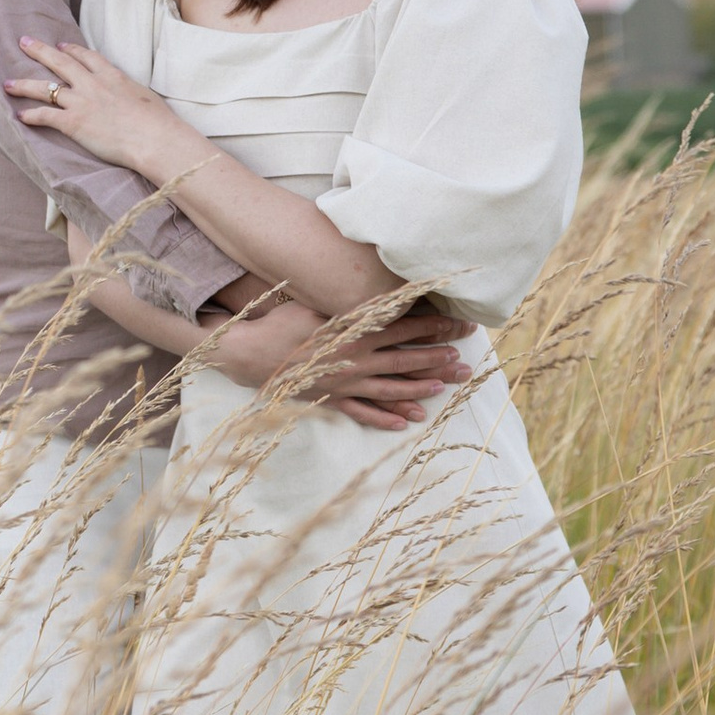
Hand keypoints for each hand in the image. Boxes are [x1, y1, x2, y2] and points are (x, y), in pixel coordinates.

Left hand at [6, 31, 197, 185]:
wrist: (154, 138)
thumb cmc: (159, 123)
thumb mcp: (145, 97)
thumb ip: (131, 93)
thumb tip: (131, 98)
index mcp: (113, 76)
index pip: (87, 56)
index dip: (72, 50)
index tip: (61, 44)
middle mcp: (93, 84)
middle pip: (60, 62)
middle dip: (40, 51)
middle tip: (24, 42)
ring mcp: (81, 102)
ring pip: (45, 88)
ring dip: (24, 84)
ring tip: (8, 83)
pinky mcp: (73, 123)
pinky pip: (45, 115)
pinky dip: (30, 115)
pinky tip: (20, 115)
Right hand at [202, 288, 470, 431]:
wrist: (249, 353)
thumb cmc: (282, 322)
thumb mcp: (317, 303)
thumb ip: (349, 302)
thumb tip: (379, 291)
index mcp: (356, 334)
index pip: (405, 328)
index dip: (435, 327)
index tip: (460, 325)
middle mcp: (356, 361)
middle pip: (406, 359)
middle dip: (437, 358)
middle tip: (465, 361)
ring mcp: (346, 383)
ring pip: (391, 387)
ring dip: (419, 388)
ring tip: (443, 388)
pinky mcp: (332, 398)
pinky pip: (363, 411)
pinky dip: (384, 417)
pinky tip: (404, 422)